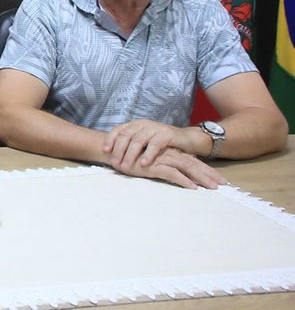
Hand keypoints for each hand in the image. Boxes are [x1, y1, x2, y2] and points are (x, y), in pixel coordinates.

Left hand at [103, 119, 204, 169]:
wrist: (186, 140)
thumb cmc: (161, 143)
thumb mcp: (143, 141)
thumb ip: (130, 144)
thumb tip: (111, 153)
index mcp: (135, 125)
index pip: (118, 130)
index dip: (110, 139)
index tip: (105, 151)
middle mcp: (143, 124)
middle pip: (126, 136)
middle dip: (118, 150)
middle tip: (115, 164)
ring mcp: (155, 128)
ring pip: (138, 140)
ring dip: (130, 154)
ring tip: (126, 167)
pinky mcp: (167, 134)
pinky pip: (155, 144)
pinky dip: (148, 155)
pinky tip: (143, 164)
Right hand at [112, 147, 226, 188]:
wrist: (114, 151)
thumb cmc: (131, 158)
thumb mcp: (152, 161)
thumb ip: (166, 163)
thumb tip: (179, 170)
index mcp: (171, 153)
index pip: (193, 160)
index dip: (207, 169)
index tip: (220, 179)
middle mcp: (169, 154)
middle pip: (194, 164)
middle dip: (210, 174)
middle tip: (225, 184)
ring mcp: (162, 158)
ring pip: (187, 168)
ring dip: (201, 178)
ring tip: (213, 188)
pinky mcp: (153, 165)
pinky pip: (171, 173)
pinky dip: (183, 180)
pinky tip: (192, 188)